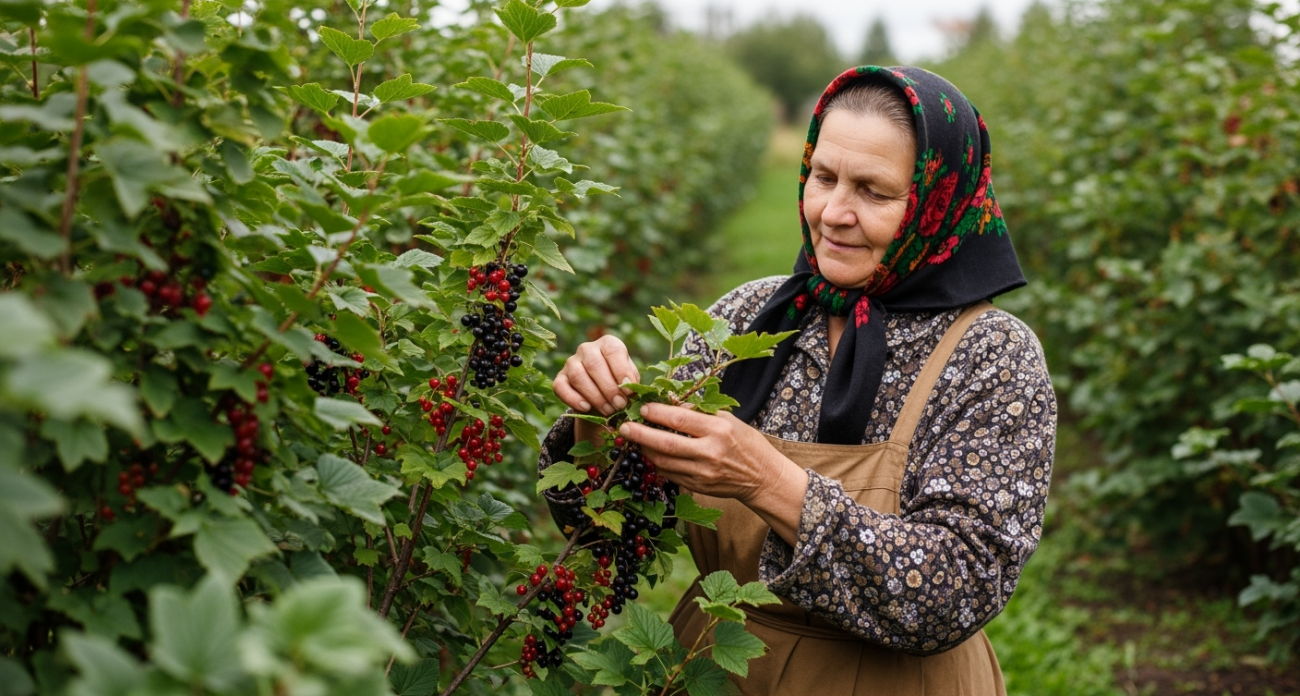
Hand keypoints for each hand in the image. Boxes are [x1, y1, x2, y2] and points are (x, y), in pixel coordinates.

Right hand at [553, 336, 640, 444]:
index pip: (613, 350)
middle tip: (619, 405)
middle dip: (609, 388)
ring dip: (595, 396)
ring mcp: (571, 362)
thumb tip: (631, 390)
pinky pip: (560, 387)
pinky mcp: (560, 378)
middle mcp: (587, 349)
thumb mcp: (630, 379)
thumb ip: (631, 382)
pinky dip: (573, 399)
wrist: (602, 396)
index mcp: (608, 344)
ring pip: (578, 376)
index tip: (629, 391)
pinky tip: (586, 408)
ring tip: (608, 410)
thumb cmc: (619, 383)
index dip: (621, 371)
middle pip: (594, 364)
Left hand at [617, 403, 808, 543]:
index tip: (642, 407)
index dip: (657, 413)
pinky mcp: (698, 487)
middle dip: (640, 434)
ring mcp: (703, 473)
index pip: (680, 420)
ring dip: (644, 450)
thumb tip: (671, 403)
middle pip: (666, 443)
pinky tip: (649, 453)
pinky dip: (656, 463)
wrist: (763, 477)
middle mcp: (709, 453)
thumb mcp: (729, 420)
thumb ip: (700, 413)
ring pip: (663, 461)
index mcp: (718, 430)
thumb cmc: (746, 443)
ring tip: (633, 439)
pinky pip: (669, 474)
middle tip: (624, 426)